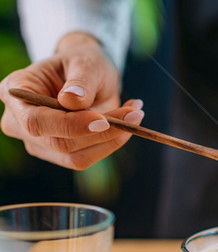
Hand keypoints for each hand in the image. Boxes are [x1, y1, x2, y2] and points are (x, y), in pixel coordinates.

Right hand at [0, 32, 143, 169]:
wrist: (86, 73)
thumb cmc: (82, 63)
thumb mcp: (85, 62)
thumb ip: (80, 81)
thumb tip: (72, 101)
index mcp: (16, 92)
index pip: (37, 121)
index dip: (71, 125)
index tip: (104, 120)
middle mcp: (19, 121)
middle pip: (60, 143)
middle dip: (102, 132)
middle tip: (135, 114)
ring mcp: (37, 141)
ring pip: (76, 156)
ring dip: (111, 140)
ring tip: (135, 114)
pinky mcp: (58, 153)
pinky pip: (86, 158)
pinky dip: (111, 143)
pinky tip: (127, 123)